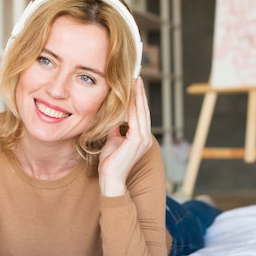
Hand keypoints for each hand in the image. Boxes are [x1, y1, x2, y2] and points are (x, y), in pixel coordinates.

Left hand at [98, 78, 152, 195]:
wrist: (110, 178)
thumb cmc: (110, 162)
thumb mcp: (112, 141)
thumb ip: (116, 129)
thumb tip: (114, 119)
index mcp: (140, 138)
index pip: (139, 114)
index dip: (137, 99)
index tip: (134, 85)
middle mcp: (145, 138)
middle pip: (143, 110)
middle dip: (140, 93)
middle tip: (137, 77)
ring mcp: (143, 139)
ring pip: (141, 112)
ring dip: (138, 96)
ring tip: (136, 81)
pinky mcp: (137, 140)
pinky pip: (136, 118)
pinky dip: (134, 106)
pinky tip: (130, 96)